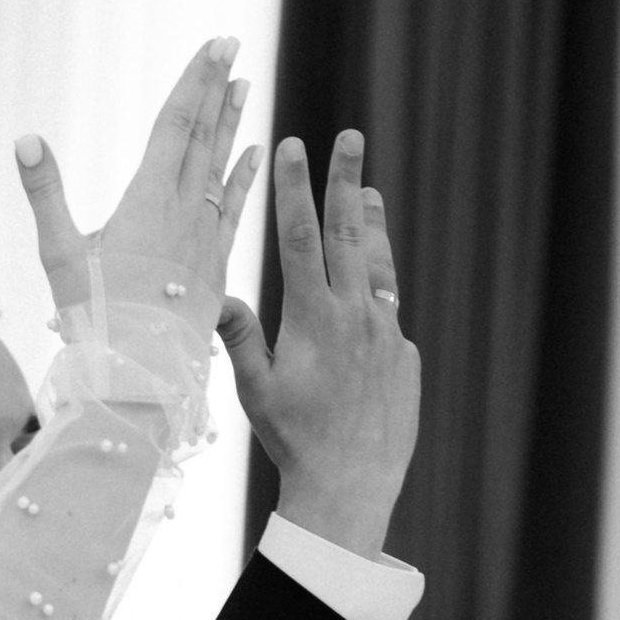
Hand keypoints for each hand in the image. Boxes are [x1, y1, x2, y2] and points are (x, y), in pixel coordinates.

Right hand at [14, 38, 264, 317]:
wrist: (138, 379)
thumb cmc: (92, 320)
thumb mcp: (60, 256)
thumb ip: (45, 193)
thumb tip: (24, 139)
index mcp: (150, 201)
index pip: (177, 125)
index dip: (196, 81)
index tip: (216, 44)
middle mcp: (186, 212)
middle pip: (203, 136)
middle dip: (216, 87)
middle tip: (231, 44)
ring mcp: (205, 238)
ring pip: (222, 166)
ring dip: (232, 123)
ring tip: (244, 84)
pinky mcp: (215, 265)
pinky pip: (236, 209)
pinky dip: (245, 177)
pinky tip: (257, 154)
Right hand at [220, 131, 420, 555]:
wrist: (350, 484)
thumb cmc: (293, 440)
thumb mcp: (256, 389)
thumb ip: (240, 336)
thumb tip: (215, 295)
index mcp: (313, 318)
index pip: (299, 237)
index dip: (295, 187)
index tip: (295, 144)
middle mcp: (355, 315)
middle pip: (349, 232)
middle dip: (345, 179)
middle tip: (350, 136)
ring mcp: (385, 332)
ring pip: (380, 263)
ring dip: (373, 223)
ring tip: (370, 190)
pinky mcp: (404, 354)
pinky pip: (388, 316)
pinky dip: (376, 296)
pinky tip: (366, 298)